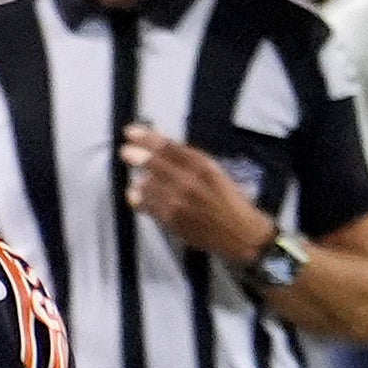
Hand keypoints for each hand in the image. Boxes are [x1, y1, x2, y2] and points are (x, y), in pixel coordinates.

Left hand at [120, 124, 275, 261]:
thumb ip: (189, 160)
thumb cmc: (230, 202)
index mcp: (202, 165)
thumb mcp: (214, 171)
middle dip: (135, 155)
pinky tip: (136, 196)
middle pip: (152, 162)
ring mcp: (179, 201)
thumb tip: (162, 149)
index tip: (131, 133)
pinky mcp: (173, 219)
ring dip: (138, 180)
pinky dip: (138, 199)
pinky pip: (147, 206)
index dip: (145, 137)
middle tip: (126, 152)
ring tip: (138, 181)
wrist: (242, 234)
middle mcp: (189, 181)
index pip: (167, 146)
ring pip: (146, 184)